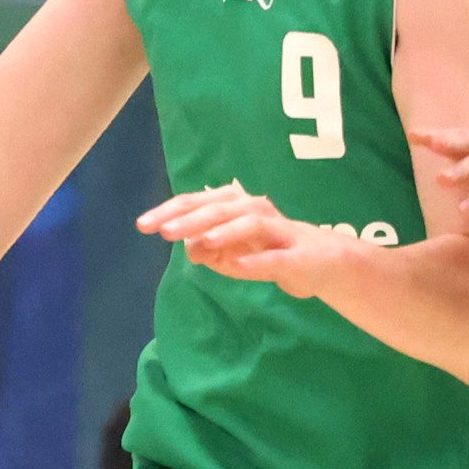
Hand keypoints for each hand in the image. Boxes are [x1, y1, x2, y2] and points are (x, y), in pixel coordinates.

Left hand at [139, 187, 353, 294]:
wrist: (325, 264)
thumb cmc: (272, 254)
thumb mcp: (234, 255)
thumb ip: (210, 251)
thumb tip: (190, 249)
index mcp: (238, 206)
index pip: (199, 203)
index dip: (170, 211)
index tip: (143, 224)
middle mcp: (257, 210)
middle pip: (220, 208)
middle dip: (190, 218)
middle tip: (162, 231)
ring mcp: (280, 231)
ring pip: (249, 224)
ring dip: (222, 231)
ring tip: (198, 242)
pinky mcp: (297, 255)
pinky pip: (274, 257)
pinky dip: (256, 260)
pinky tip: (236, 265)